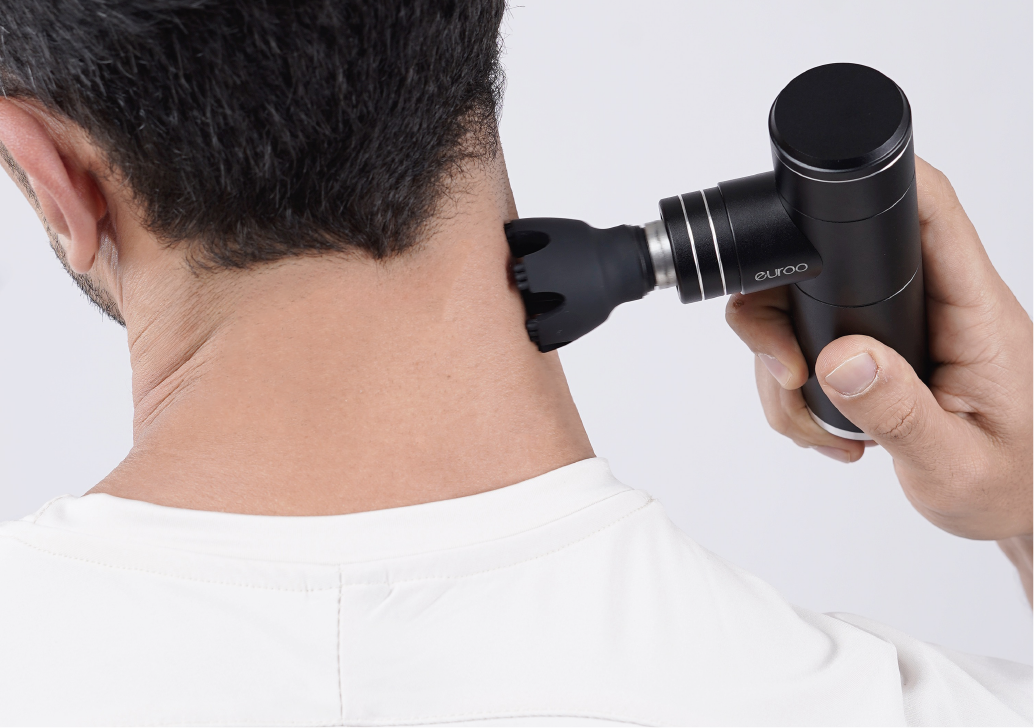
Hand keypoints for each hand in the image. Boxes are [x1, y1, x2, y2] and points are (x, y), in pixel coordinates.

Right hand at [726, 157, 1033, 540]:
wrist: (1020, 513)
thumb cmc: (1012, 485)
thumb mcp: (957, 465)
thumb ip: (900, 412)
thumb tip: (838, 357)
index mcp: (971, 311)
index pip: (930, 212)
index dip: (878, 186)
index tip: (809, 212)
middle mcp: (934, 305)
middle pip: (833, 261)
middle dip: (780, 318)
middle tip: (788, 376)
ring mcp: (902, 327)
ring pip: (807, 311)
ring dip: (783, 367)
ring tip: (816, 425)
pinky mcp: (882, 349)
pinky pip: (813, 346)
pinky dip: (796, 388)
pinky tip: (826, 424)